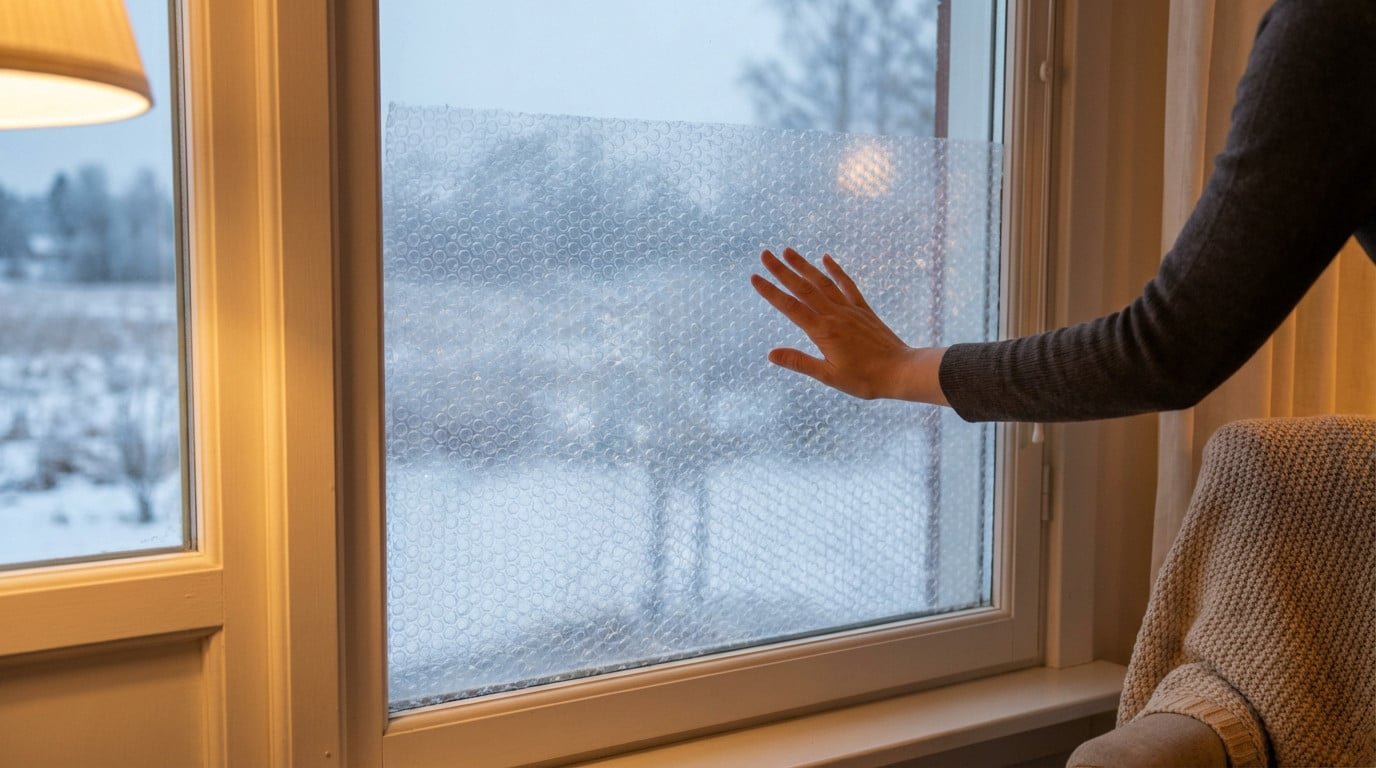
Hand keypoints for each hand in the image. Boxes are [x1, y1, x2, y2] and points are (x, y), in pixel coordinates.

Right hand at [750, 248, 948, 404]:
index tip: (755, 277)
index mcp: (823, 332)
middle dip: (782, 271)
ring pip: (822, 282)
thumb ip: (799, 362)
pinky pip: (847, 285)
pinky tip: (826, 258)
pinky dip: (836, 271)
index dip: (771, 292)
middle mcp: (834, 315)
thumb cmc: (864, 379)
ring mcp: (849, 310)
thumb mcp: (828, 376)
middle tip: (765, 254)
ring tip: (788, 251)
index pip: (791, 308)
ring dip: (804, 265)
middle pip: (803, 289)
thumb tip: (771, 354)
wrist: (900, 371)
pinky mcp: (863, 310)